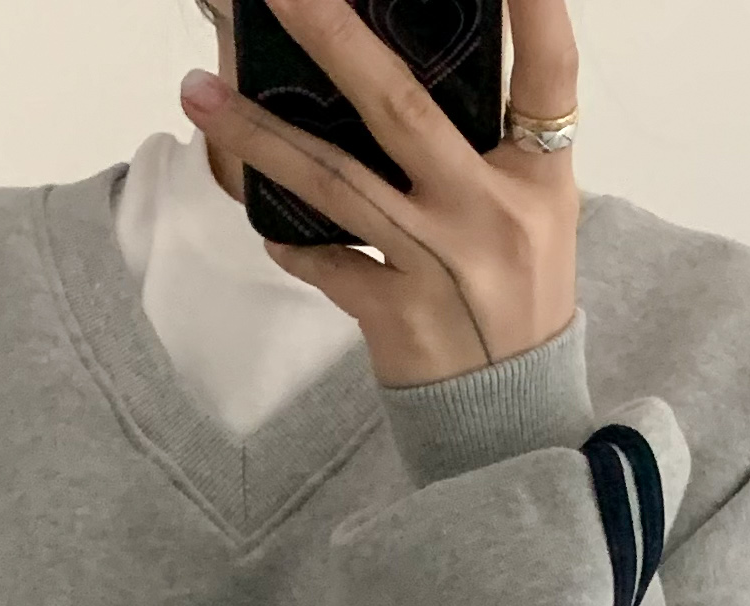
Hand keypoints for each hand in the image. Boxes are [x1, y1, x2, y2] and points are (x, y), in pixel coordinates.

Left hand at [180, 0, 580, 389]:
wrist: (512, 421)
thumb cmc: (516, 304)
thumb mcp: (534, 217)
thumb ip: (491, 152)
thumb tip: (397, 87)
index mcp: (539, 178)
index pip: (549, 69)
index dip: (533, 6)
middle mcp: (488, 211)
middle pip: (402, 106)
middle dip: (334, 38)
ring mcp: (438, 263)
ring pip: (335, 182)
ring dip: (260, 135)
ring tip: (200, 93)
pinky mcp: (395, 315)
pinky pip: (322, 262)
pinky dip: (287, 239)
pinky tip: (259, 214)